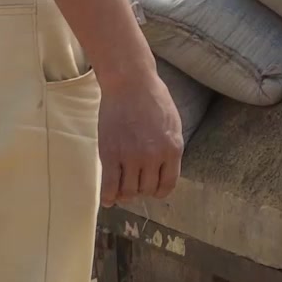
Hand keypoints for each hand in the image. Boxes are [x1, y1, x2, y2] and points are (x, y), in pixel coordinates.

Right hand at [96, 65, 183, 206]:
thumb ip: (170, 148)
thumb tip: (165, 169)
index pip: (167, 184)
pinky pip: (110, 186)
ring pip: (129, 191)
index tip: (152, 189)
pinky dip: (109, 196)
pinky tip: (109, 198)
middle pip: (147, 190)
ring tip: (121, 188)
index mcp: (172, 149)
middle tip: (134, 183)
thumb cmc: (152, 99)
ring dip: (125, 193)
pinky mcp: (111, 154)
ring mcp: (131, 157)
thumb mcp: (172, 124)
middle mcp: (154, 157)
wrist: (130, 83)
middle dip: (141, 190)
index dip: (158, 191)